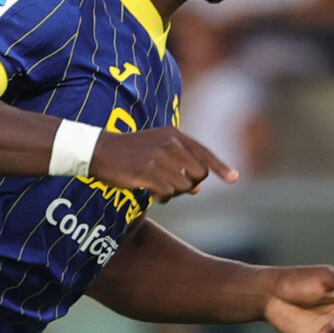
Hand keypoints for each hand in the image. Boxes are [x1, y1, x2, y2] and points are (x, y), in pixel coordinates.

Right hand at [90, 127, 238, 201]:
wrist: (99, 150)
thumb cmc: (131, 153)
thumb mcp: (158, 150)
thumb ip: (180, 164)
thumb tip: (198, 189)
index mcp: (174, 135)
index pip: (205, 152)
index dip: (221, 167)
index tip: (234, 179)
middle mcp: (170, 143)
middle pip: (199, 174)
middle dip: (190, 185)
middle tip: (171, 186)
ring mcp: (159, 157)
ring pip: (185, 187)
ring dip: (173, 193)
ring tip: (157, 188)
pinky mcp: (147, 172)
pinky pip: (168, 193)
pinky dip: (162, 197)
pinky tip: (150, 192)